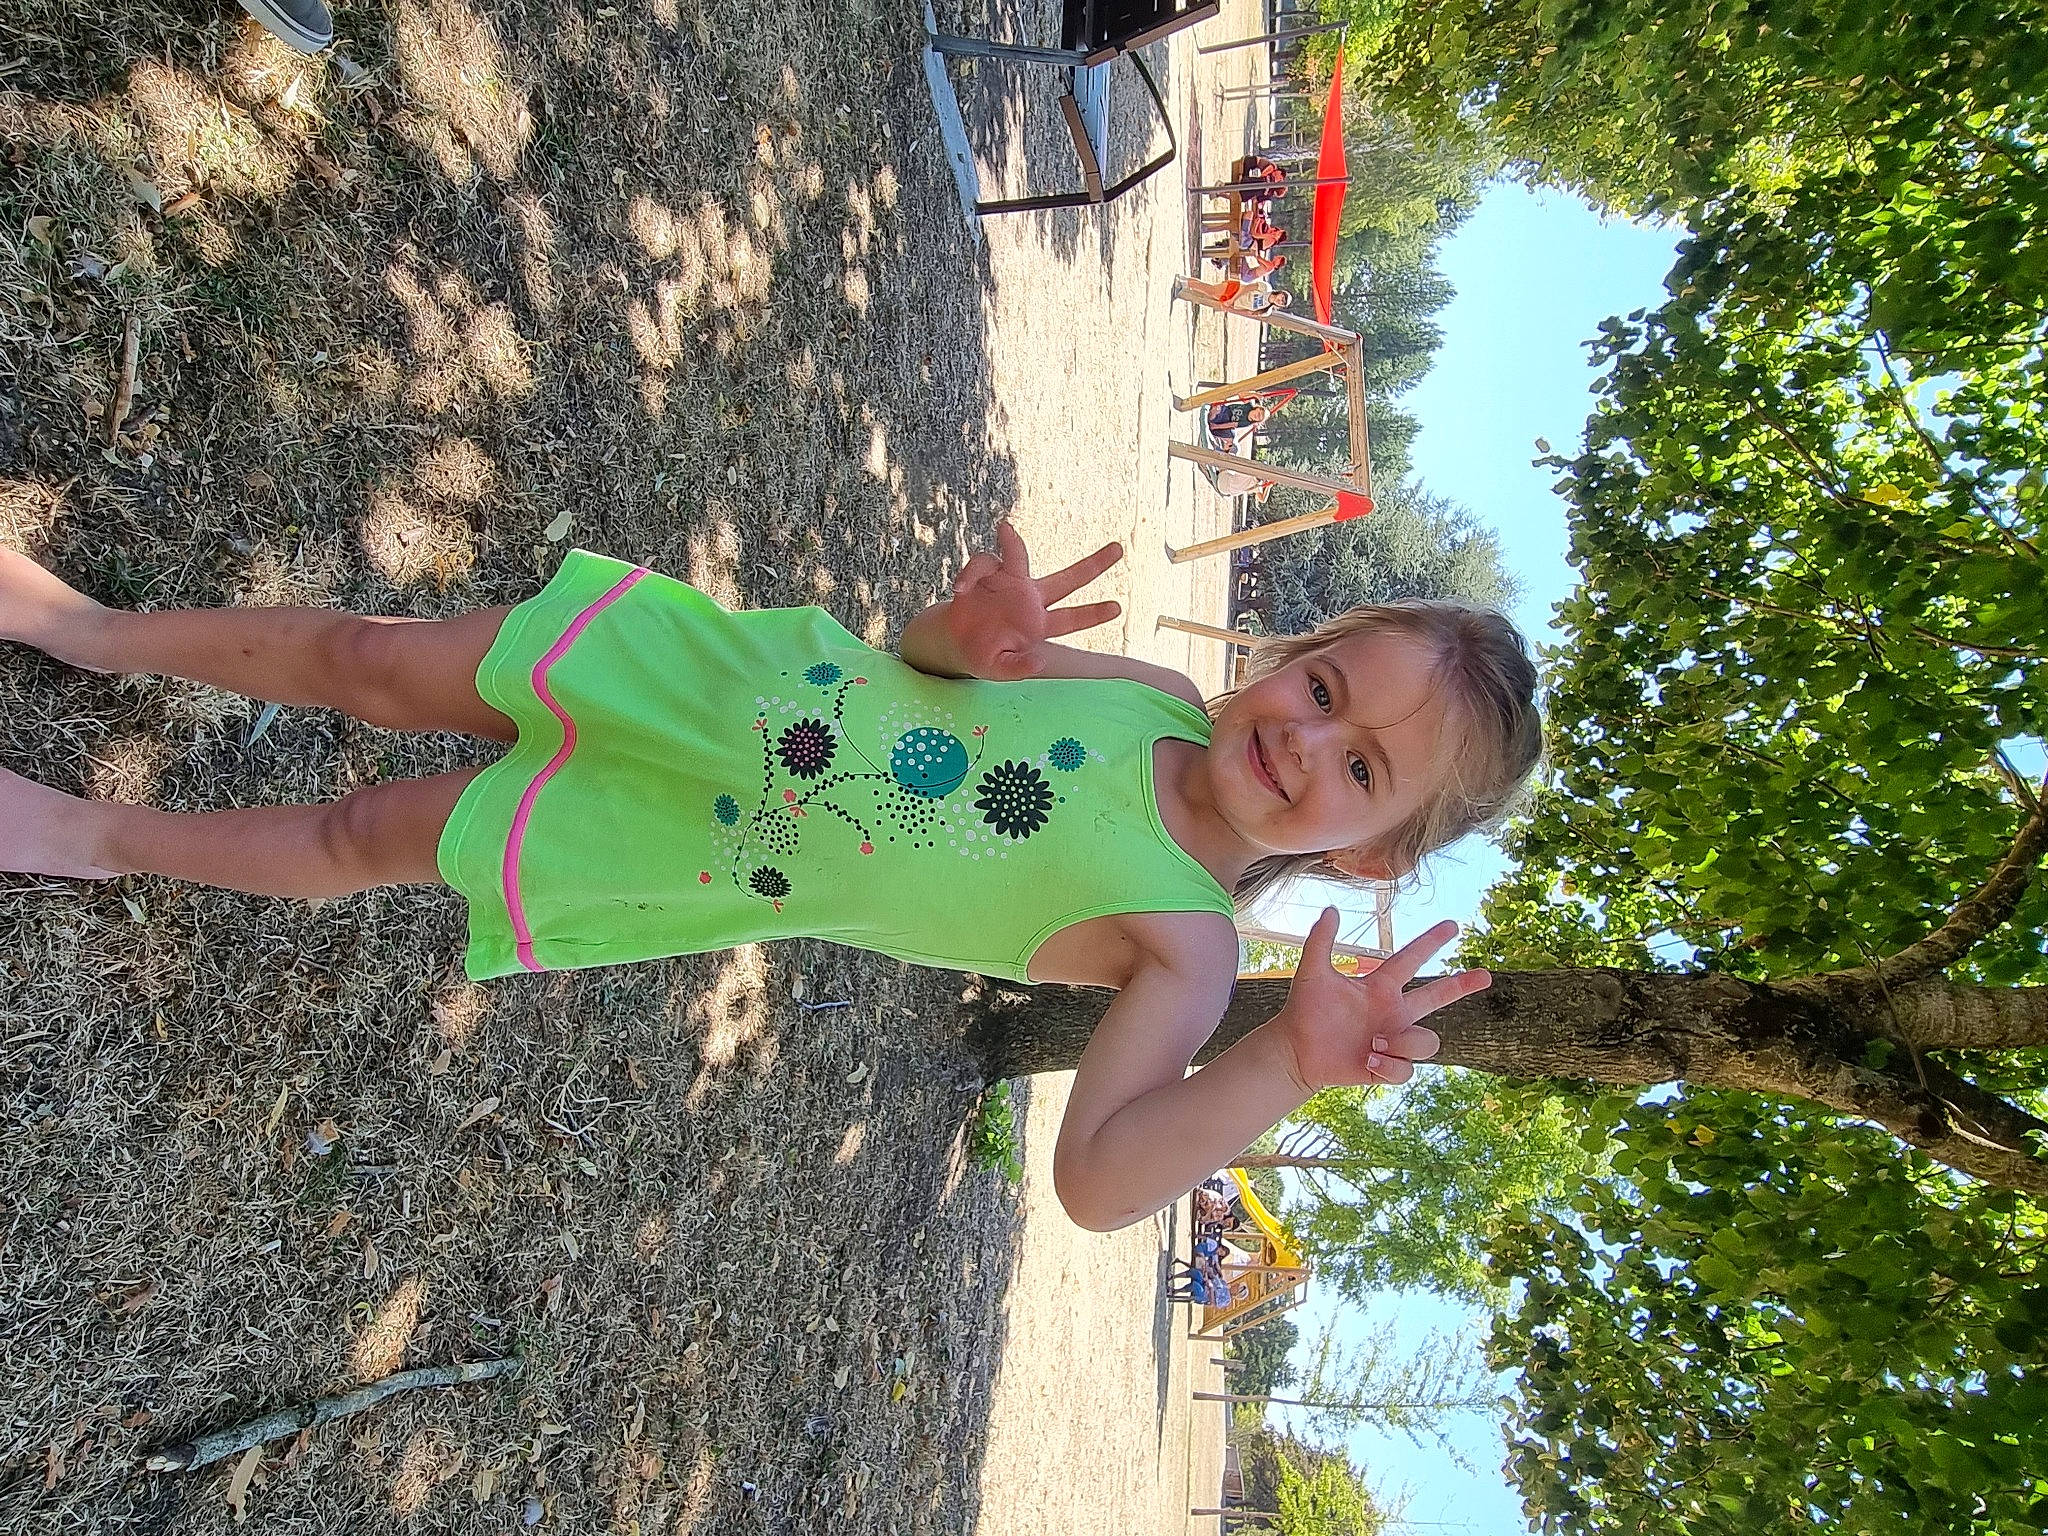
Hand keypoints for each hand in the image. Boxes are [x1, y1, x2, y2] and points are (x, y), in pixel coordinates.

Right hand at [945, 522, 1122, 679]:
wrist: (954, 642)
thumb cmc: (981, 656)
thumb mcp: (998, 670)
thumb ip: (1017, 669)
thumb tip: (1038, 663)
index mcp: (1039, 625)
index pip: (1071, 619)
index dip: (1093, 614)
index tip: (1117, 608)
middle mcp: (1030, 599)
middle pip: (1068, 580)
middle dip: (1093, 565)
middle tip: (1119, 549)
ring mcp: (1010, 583)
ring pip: (1020, 555)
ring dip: (1013, 541)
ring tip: (1004, 530)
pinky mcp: (986, 575)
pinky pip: (983, 563)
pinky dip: (971, 573)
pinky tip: (960, 589)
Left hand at [1272, 910, 1487, 1092]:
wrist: (1295, 1050)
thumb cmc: (1304, 1011)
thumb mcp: (1313, 973)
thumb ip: (1321, 941)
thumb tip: (1331, 909)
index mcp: (1379, 987)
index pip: (1410, 960)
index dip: (1431, 942)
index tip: (1452, 926)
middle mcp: (1393, 1012)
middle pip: (1436, 996)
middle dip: (1462, 985)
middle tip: (1486, 975)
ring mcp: (1393, 1039)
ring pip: (1426, 1040)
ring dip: (1404, 1041)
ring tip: (1374, 1044)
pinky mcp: (1388, 1067)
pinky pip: (1408, 1069)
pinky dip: (1390, 1065)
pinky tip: (1368, 1061)